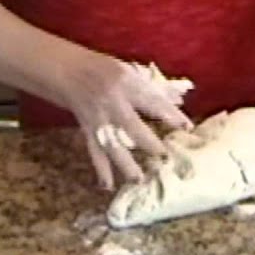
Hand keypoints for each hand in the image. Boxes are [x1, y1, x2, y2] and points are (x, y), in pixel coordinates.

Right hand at [52, 52, 193, 191]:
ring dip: (125, 163)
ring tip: (138, 180)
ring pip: (111, 144)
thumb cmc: (103, 68)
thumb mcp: (130, 70)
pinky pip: (94, 151)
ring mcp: (98, 119)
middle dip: (148, 143)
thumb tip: (180, 97)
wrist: (66, 71)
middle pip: (130, 125)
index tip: (187, 127)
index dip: (170, 114)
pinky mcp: (87, 130)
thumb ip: (155, 86)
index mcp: (125, 83)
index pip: (152, 100)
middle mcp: (111, 102)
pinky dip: (101, 169)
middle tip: (164, 157)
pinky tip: (107, 185)